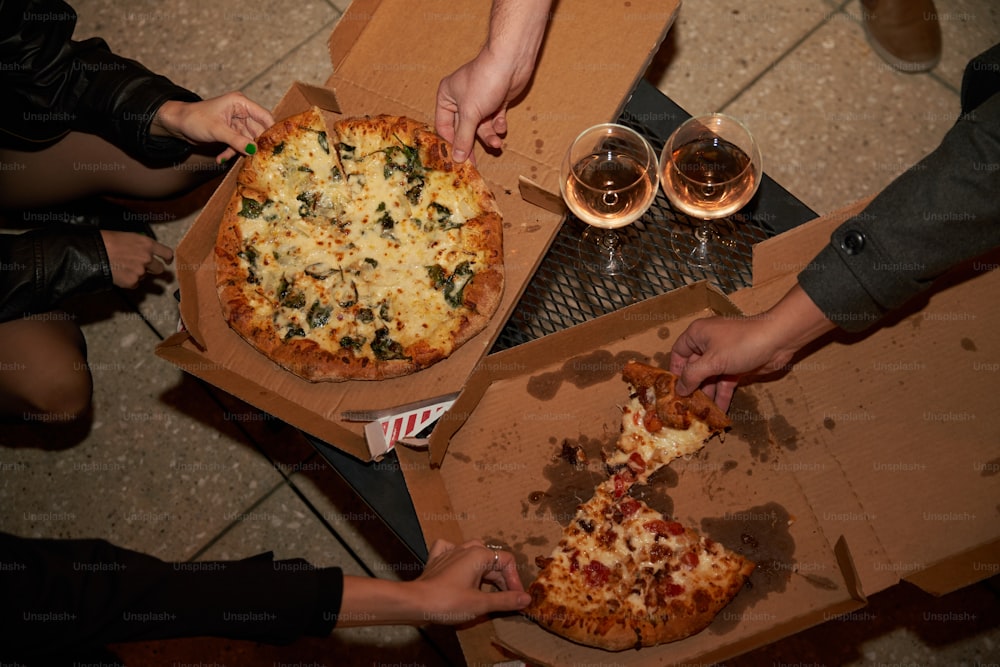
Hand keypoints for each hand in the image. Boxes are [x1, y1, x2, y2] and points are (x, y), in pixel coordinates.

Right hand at [99, 231, 173, 288]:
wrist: (93, 252)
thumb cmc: (106, 241)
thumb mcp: (128, 237)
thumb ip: (141, 245)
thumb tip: (145, 251)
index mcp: (147, 244)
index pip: (167, 253)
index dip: (168, 258)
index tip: (167, 261)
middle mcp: (147, 258)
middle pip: (159, 269)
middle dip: (153, 269)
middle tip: (143, 267)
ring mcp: (141, 271)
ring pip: (145, 276)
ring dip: (137, 274)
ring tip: (122, 266)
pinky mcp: (132, 281)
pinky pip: (134, 283)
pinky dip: (128, 281)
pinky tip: (118, 273)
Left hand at [151, 92, 274, 163]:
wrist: (177, 124)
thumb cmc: (194, 119)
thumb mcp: (217, 130)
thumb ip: (236, 140)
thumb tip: (254, 150)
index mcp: (240, 103)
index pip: (264, 116)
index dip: (272, 130)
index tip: (276, 146)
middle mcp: (241, 112)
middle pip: (258, 131)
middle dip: (256, 145)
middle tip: (259, 159)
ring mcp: (236, 123)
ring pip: (248, 140)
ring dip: (242, 151)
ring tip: (239, 161)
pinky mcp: (231, 133)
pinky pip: (238, 145)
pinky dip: (231, 152)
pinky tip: (221, 159)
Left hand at [413, 539, 529, 624]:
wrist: (415, 602)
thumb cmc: (447, 602)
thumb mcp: (481, 604)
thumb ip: (505, 600)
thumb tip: (526, 598)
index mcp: (479, 555)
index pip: (507, 562)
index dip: (515, 580)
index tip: (517, 598)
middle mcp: (466, 548)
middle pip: (492, 559)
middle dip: (502, 579)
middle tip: (506, 599)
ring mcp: (450, 552)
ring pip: (475, 553)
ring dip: (485, 568)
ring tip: (489, 586)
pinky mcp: (437, 559)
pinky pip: (451, 550)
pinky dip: (459, 557)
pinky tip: (460, 565)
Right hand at [434, 0, 550, 162]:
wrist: (511, 62)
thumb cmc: (485, 81)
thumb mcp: (470, 113)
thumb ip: (463, 137)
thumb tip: (456, 158)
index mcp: (447, 96)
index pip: (443, 126)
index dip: (450, 143)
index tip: (457, 160)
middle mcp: (461, 99)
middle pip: (463, 129)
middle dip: (471, 143)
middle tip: (475, 163)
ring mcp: (479, 100)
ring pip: (480, 126)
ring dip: (488, 136)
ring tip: (497, 144)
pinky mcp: (495, 101)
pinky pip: (493, 120)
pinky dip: (497, 126)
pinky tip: (502, 127)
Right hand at [669, 284, 835, 410]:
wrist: (779, 340)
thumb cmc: (741, 344)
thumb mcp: (712, 361)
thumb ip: (692, 376)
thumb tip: (679, 390)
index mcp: (697, 335)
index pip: (678, 353)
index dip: (675, 372)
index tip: (672, 392)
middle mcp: (708, 344)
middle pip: (694, 368)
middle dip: (692, 388)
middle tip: (687, 408)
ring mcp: (723, 356)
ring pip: (710, 378)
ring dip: (707, 395)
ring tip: (701, 414)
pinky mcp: (737, 366)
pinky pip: (724, 382)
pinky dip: (722, 395)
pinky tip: (719, 411)